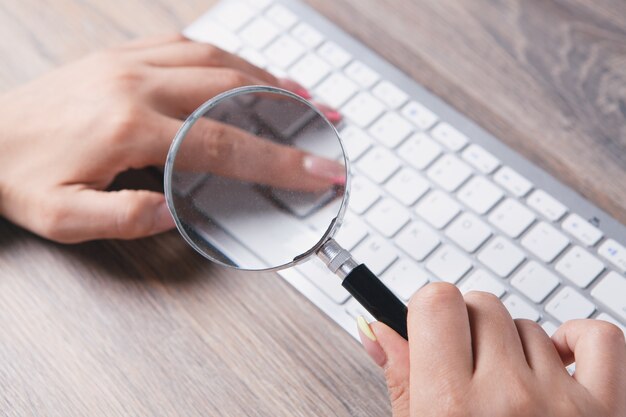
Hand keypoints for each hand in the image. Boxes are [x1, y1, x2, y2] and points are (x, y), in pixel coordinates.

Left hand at [0, 34, 342, 242]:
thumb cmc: (18, 176)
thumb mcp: (63, 217)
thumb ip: (123, 218)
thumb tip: (174, 210)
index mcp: (128, 128)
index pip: (224, 143)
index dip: (279, 159)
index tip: (318, 169)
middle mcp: (135, 84)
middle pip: (233, 91)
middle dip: (289, 110)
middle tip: (326, 121)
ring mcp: (130, 63)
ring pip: (216, 59)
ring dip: (266, 75)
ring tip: (301, 94)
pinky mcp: (123, 56)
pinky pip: (187, 45)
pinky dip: (228, 57)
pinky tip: (247, 69)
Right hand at [357, 283, 625, 416]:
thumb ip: (401, 381)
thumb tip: (378, 330)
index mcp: (450, 408)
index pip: (436, 301)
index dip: (429, 311)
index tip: (432, 329)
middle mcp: (509, 399)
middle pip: (481, 304)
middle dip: (467, 328)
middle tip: (465, 368)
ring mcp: (563, 404)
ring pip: (528, 323)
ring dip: (513, 347)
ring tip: (507, 392)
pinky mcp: (610, 412)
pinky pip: (599, 337)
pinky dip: (577, 338)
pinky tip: (556, 359)